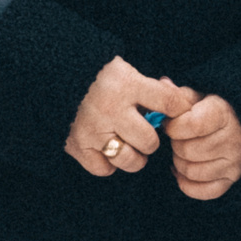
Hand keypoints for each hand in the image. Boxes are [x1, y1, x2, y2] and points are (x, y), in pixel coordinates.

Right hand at [65, 57, 198, 179]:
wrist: (56, 76)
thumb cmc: (100, 76)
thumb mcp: (128, 71)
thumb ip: (155, 88)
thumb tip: (184, 103)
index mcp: (125, 84)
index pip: (169, 103)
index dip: (180, 111)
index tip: (179, 115)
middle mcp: (109, 108)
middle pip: (149, 141)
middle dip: (151, 140)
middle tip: (144, 133)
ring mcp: (92, 129)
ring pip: (129, 160)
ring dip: (134, 156)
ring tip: (129, 145)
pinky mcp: (78, 146)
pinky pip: (104, 169)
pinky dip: (108, 163)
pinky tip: (108, 149)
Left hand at [166, 94, 240, 200]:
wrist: (231, 127)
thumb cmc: (204, 111)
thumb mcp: (193, 98)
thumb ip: (177, 94)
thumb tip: (163, 84)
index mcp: (223, 113)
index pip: (192, 125)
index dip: (174, 127)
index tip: (169, 124)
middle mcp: (234, 138)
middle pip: (187, 151)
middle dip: (175, 145)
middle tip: (177, 139)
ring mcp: (235, 161)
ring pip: (192, 172)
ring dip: (179, 164)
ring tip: (181, 153)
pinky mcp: (231, 180)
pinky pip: (201, 191)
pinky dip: (186, 183)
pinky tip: (183, 171)